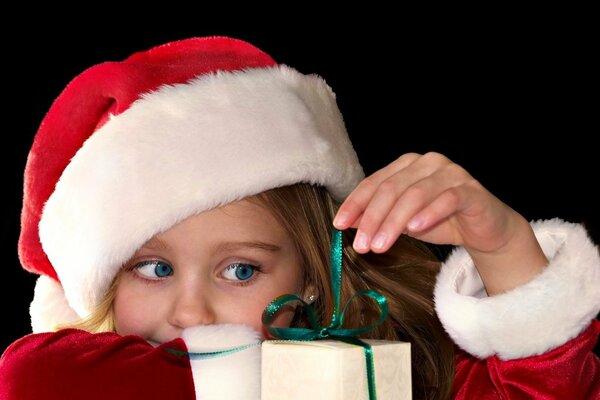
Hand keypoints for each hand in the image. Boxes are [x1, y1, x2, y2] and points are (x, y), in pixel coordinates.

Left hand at [334, 152, 547, 293]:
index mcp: (407, 165)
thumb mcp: (402, 221)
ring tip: (380, 245)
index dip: (355, 204)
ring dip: (394, 222)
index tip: (338, 224)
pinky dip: (428, 214)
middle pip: (391, 189)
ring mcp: (450, 173)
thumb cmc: (439, 220)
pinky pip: (447, 199)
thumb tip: (346, 221)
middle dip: (372, 219)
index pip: (374, 183)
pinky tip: (414, 230)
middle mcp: (427, 163)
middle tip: (361, 245)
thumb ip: (378, 216)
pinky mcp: (470, 190)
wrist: (484, 230)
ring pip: (415, 195)